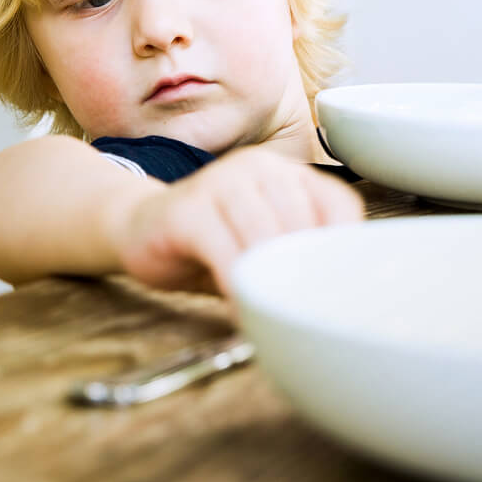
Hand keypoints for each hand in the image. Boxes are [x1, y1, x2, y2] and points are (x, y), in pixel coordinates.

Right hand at [113, 147, 363, 294]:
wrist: (138, 225)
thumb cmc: (212, 240)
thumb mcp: (264, 242)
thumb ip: (298, 253)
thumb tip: (338, 294)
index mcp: (288, 173)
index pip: (339, 205)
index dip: (342, 250)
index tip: (337, 288)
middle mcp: (260, 168)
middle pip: (302, 221)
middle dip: (303, 271)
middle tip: (302, 311)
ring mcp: (222, 181)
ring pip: (263, 235)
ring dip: (269, 280)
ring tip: (270, 313)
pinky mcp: (189, 208)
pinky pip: (224, 250)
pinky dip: (236, 284)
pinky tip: (240, 308)